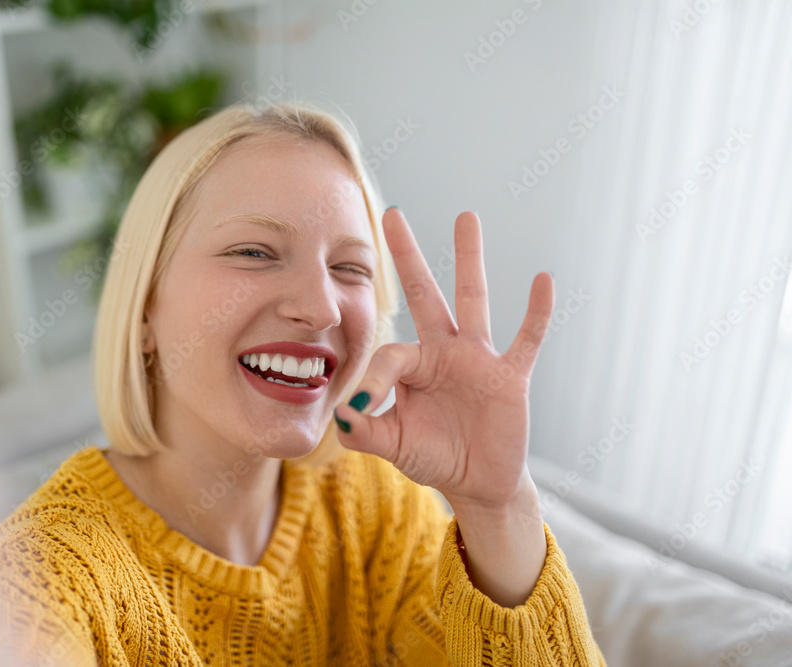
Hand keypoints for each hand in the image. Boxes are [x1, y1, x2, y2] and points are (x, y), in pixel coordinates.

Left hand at [334, 207, 553, 511]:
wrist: (477, 482)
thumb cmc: (432, 456)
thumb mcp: (392, 445)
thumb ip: (364, 431)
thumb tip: (340, 415)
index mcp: (411, 366)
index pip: (389, 356)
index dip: (373, 381)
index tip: (359, 407)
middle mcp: (443, 352)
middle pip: (423, 295)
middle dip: (407, 256)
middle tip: (391, 213)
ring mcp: (478, 359)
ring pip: (472, 300)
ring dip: (469, 259)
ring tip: (466, 216)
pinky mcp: (510, 376)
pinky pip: (526, 338)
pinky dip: (536, 312)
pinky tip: (543, 280)